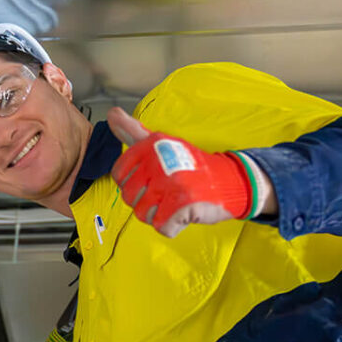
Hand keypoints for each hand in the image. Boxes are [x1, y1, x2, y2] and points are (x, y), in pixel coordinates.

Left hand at [108, 108, 263, 237]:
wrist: (229, 180)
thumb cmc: (190, 165)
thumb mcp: (160, 143)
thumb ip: (133, 132)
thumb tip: (112, 114)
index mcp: (150, 146)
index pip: (119, 176)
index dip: (133, 183)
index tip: (151, 179)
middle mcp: (158, 163)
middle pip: (130, 198)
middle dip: (146, 201)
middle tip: (167, 192)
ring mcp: (171, 185)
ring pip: (144, 215)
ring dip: (159, 214)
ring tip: (175, 201)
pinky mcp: (182, 206)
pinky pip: (163, 228)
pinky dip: (173, 226)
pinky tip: (183, 212)